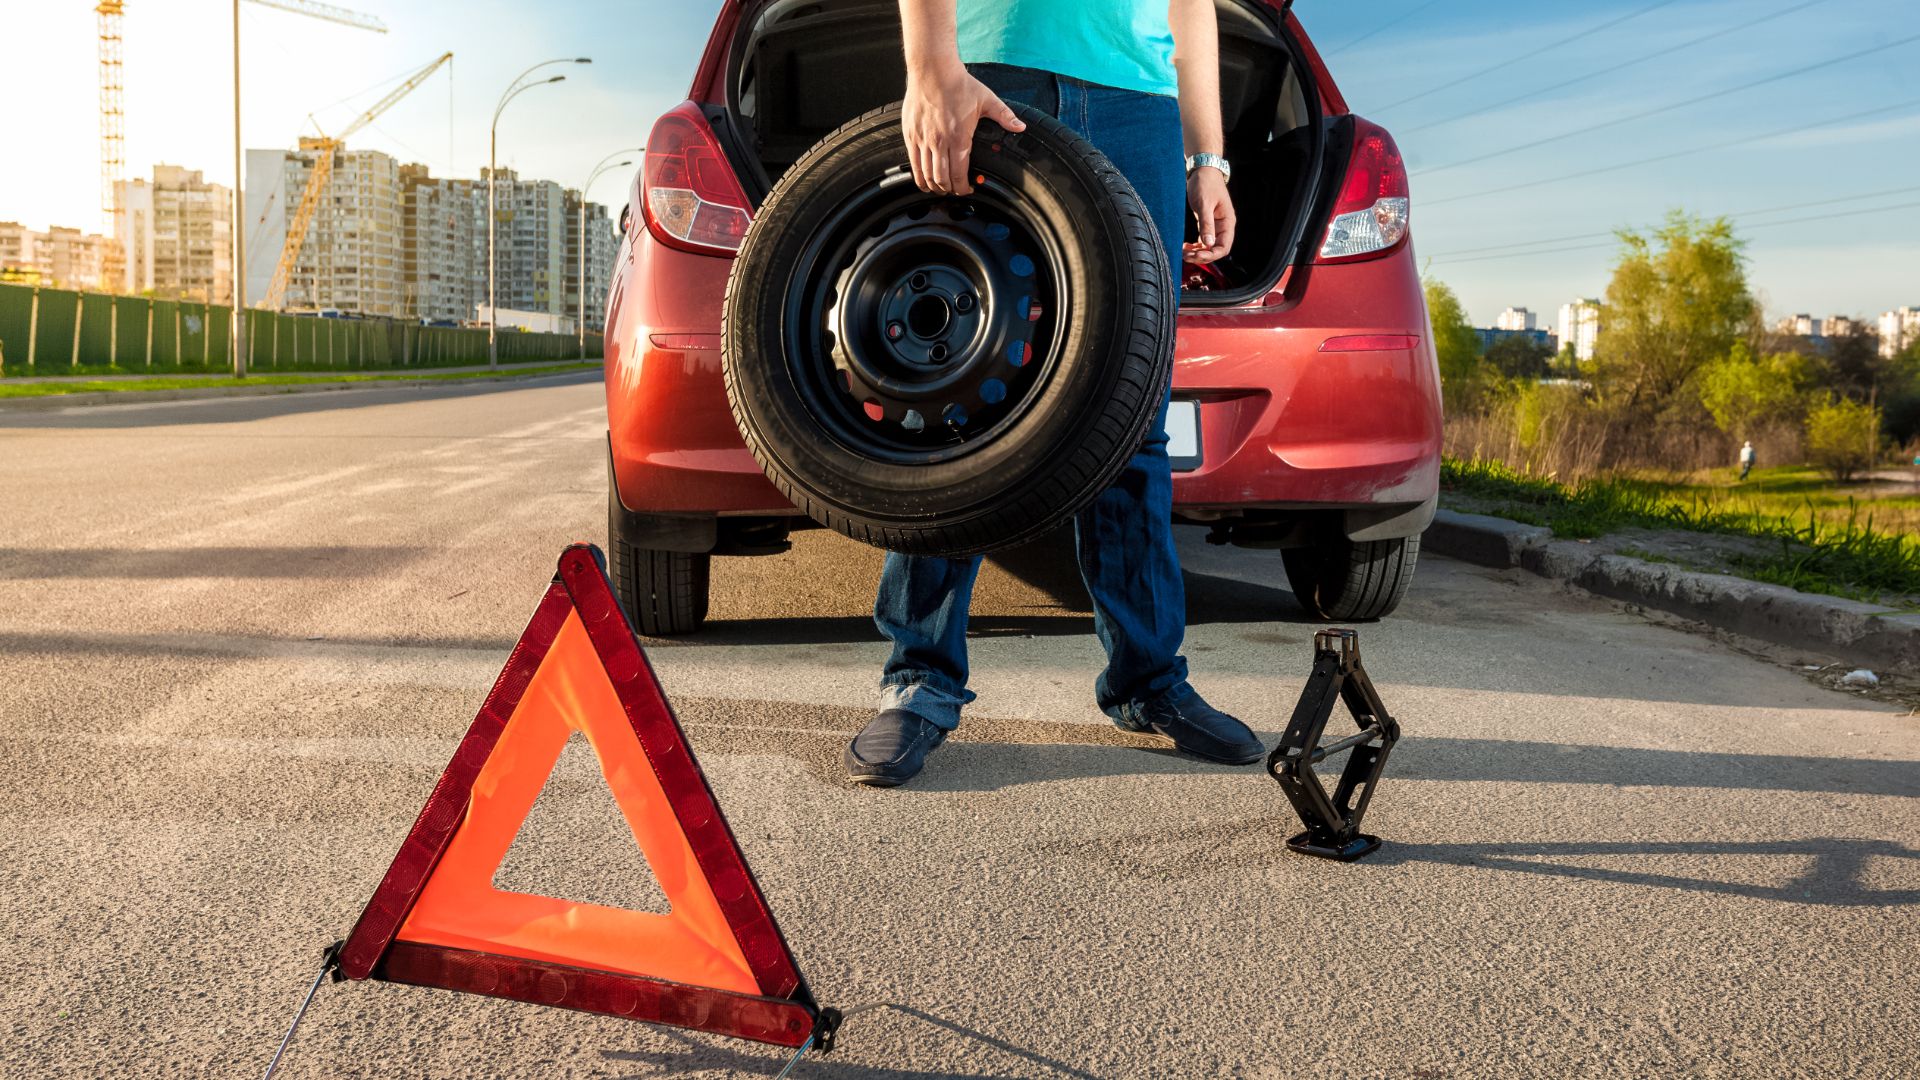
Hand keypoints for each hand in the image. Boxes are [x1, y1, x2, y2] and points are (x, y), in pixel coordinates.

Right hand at [901, 64, 1024, 194]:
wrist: (933, 70)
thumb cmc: (958, 84)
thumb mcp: (987, 100)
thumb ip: (1004, 116)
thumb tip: (1021, 127)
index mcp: (958, 137)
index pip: (958, 175)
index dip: (962, 188)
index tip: (967, 189)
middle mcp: (938, 142)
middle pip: (941, 179)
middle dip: (949, 190)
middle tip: (954, 190)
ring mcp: (922, 139)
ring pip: (926, 175)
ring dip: (933, 186)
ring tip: (940, 187)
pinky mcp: (910, 135)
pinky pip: (913, 163)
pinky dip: (918, 176)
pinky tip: (924, 179)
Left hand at [1183, 167, 1234, 263]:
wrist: (1203, 170)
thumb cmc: (1205, 184)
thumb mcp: (1204, 204)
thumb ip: (1206, 224)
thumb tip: (1209, 243)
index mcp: (1227, 222)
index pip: (1223, 247)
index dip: (1211, 255)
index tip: (1197, 255)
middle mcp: (1223, 226)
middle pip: (1215, 249)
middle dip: (1202, 255)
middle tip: (1186, 256)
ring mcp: (1215, 226)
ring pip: (1208, 246)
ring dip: (1197, 252)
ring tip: (1183, 252)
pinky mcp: (1206, 223)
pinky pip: (1203, 240)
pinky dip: (1195, 246)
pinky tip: (1185, 246)